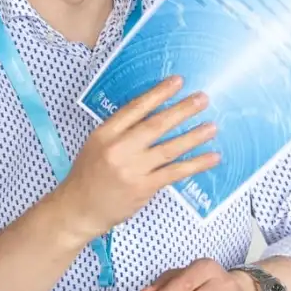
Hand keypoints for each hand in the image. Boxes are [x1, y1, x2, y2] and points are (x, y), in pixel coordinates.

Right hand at [53, 77, 219, 239]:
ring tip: (211, 127)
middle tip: (202, 99)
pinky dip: (195, 164)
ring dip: (193, 136)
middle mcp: (119, 149)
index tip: (177, 82)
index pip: (136, 108)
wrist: (79, 209)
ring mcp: (132, 169)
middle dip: (182, 110)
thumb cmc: (88, 176)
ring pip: (169, 148)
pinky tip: (211, 157)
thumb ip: (120, 131)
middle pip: (156, 125)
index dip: (158, 93)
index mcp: (105, 133)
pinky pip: (174, 172)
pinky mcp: (144, 188)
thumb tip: (152, 115)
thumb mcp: (96, 145)